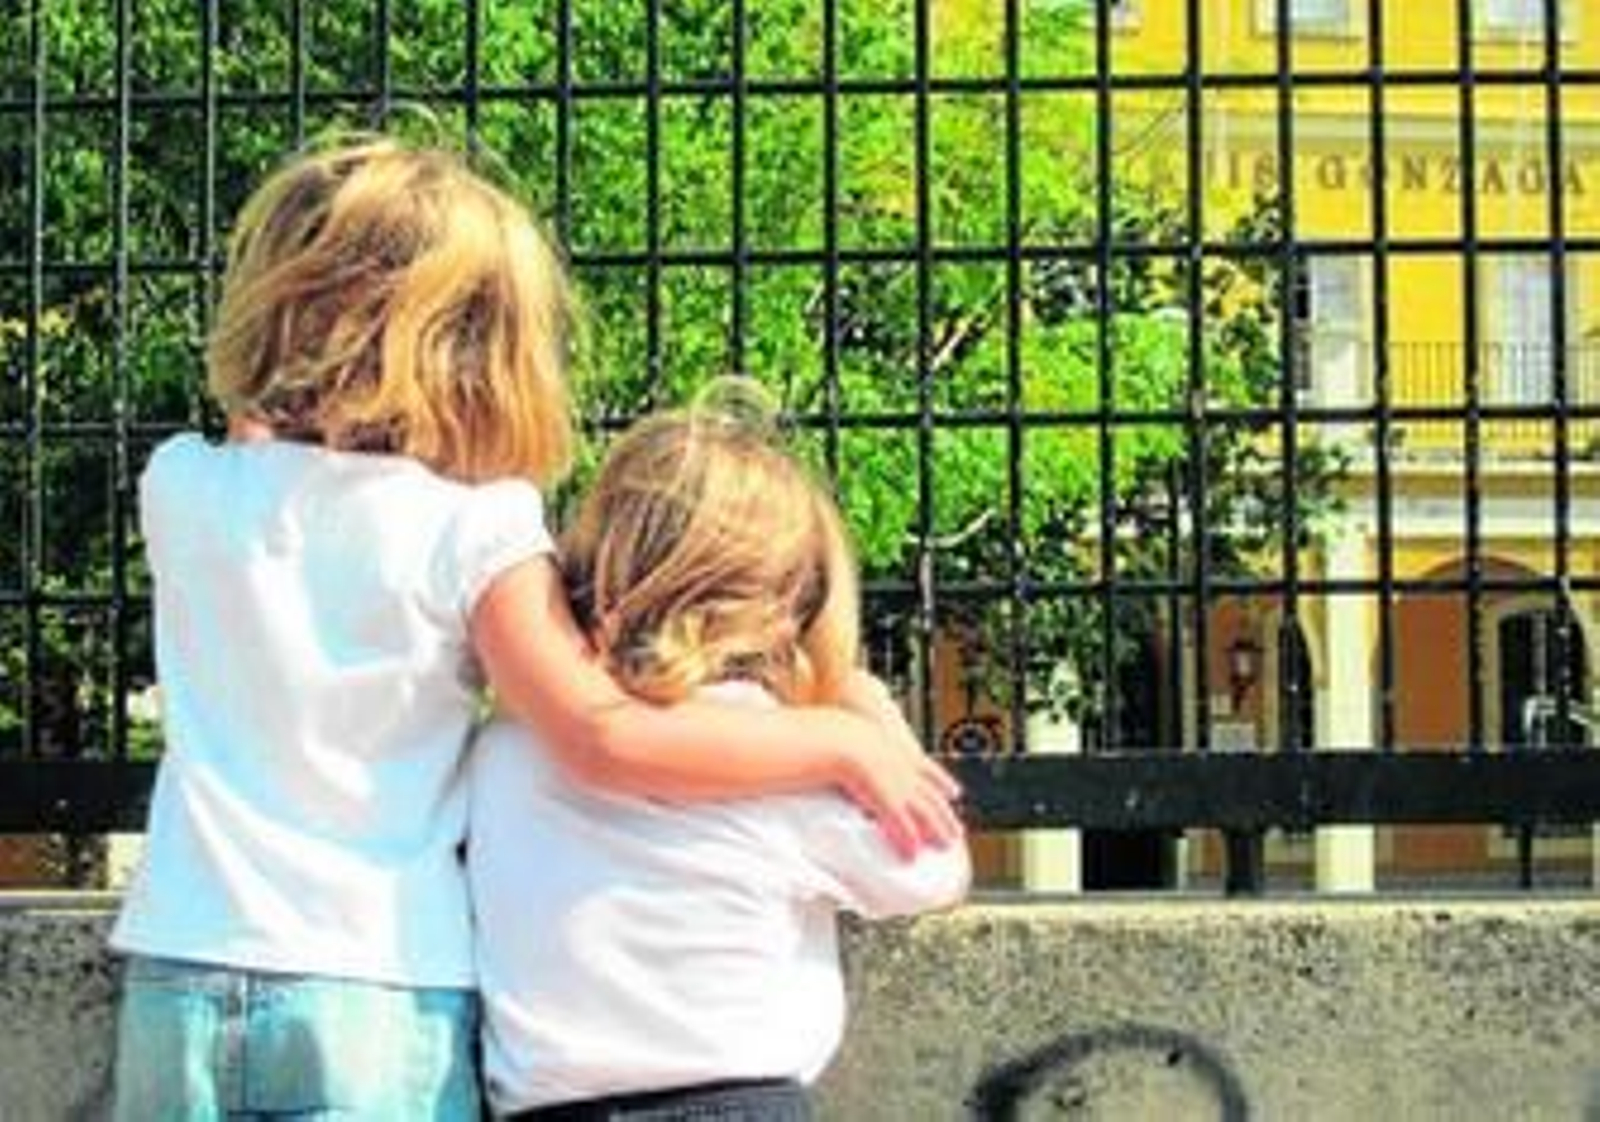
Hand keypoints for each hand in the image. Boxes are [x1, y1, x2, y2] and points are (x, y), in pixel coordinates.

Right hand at [837, 671, 962, 856]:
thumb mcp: (854, 735)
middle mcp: (904, 769)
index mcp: (898, 751)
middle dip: (946, 814)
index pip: (928, 769)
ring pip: (926, 812)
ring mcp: (898, 785)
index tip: (955, 792)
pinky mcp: (886, 802)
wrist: (835, 736)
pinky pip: (903, 826)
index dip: (942, 781)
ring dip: (938, 831)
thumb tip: (847, 750)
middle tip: (958, 830)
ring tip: (946, 847)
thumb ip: (857, 746)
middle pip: (932, 795)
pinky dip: (909, 842)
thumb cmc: (834, 734)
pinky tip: (913, 855)